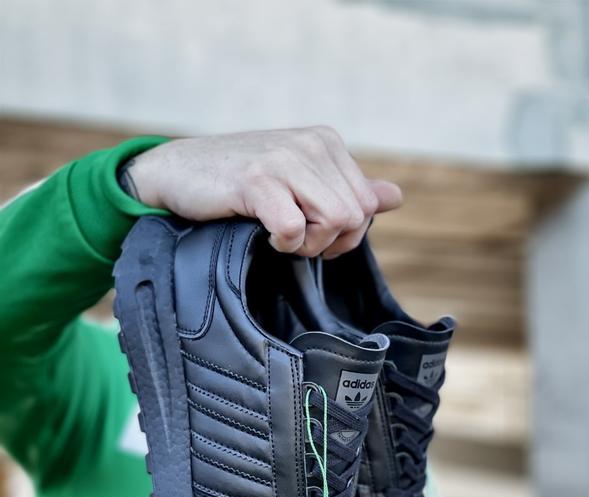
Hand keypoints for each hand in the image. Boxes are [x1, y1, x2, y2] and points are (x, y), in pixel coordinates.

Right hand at [121, 126, 401, 257]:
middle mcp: (312, 144)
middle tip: (296, 240)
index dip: (346, 233)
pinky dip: (282, 244)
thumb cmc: (238, 184)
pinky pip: (294, 228)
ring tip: (280, 236)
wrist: (177, 173)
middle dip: (329, 242)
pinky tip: (262, 233)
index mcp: (326, 143)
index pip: (368, 203)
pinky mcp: (257, 179)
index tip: (312, 234)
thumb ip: (344, 190)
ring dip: (308, 244)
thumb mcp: (298, 183)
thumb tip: (395, 197)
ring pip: (336, 220)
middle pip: (356, 216)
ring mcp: (284, 159)